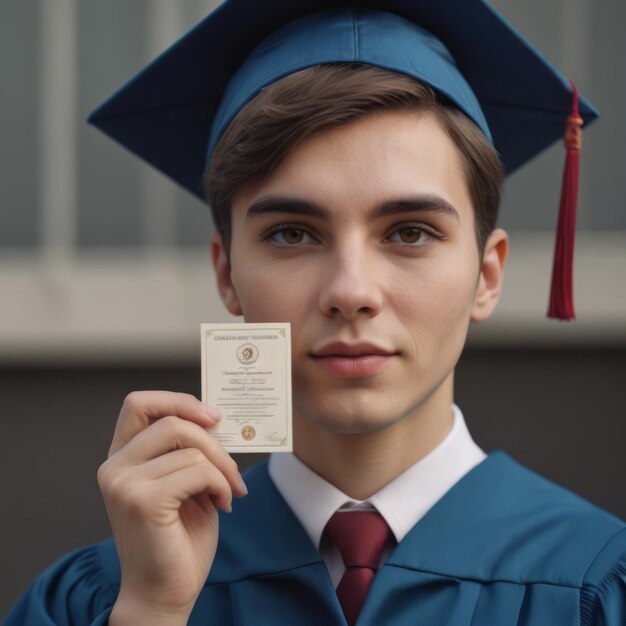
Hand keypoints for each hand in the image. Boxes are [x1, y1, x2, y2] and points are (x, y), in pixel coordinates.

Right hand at [97, 391, 246, 624]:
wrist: (164, 594)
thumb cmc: (177, 539)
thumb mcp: (183, 482)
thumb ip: (187, 450)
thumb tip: (215, 418)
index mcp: (122, 458)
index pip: (138, 403)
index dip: (177, 400)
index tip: (212, 416)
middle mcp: (115, 467)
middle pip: (172, 421)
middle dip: (214, 440)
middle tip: (232, 468)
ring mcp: (124, 483)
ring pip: (191, 448)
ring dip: (223, 468)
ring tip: (228, 492)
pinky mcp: (143, 501)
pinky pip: (198, 471)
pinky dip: (221, 484)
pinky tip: (223, 504)